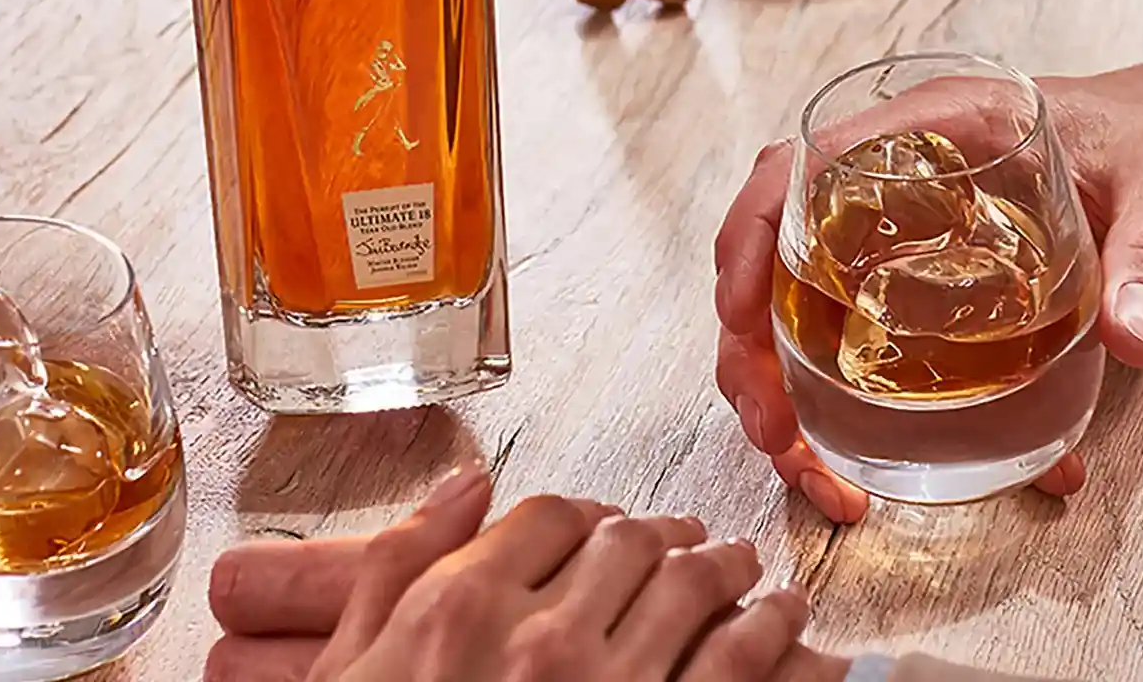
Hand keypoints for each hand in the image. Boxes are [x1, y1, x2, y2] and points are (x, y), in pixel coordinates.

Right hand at [205, 463, 846, 681]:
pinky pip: (737, 664)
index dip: (588, 511)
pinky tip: (788, 619)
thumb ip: (402, 562)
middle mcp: (541, 638)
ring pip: (692, 586)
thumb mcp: (354, 668)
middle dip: (664, 530)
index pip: (551, 516)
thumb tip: (466, 479)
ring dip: (728, 565)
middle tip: (691, 535)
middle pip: (625, 541)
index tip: (608, 522)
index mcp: (463, 606)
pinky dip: (774, 629)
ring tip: (746, 565)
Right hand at [713, 45, 1142, 521]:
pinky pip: (857, 321)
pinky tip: (853, 446)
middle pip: (775, 243)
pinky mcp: (930, 265)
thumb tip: (1132, 338)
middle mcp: (897, 170)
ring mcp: (905, 220)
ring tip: (801, 457)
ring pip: (799, 290)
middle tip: (774, 430)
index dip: (747, 240)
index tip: (739, 319)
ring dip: (778, 374)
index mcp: (932, 124)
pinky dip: (837, 387)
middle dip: (749, 342)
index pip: (797, 164)